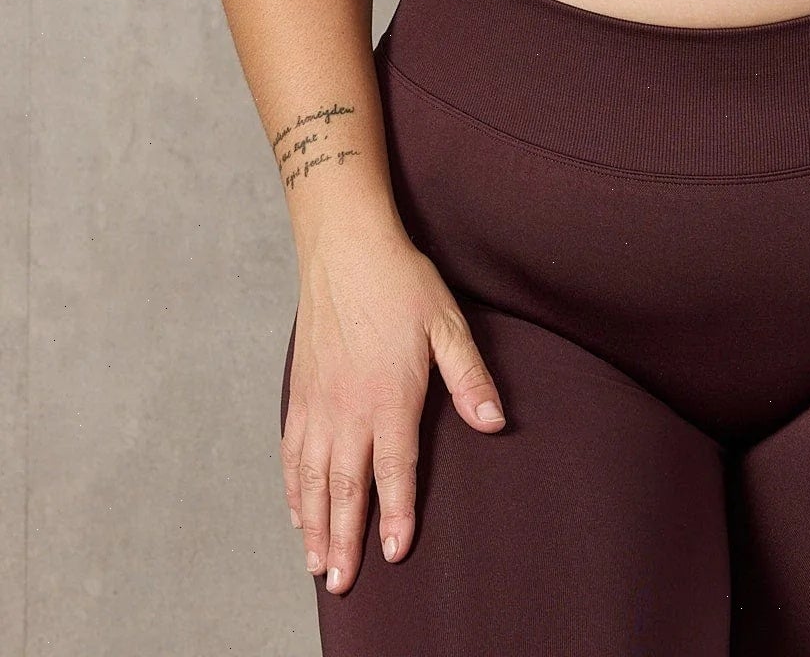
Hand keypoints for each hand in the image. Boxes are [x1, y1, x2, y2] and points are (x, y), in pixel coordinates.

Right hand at [280, 226, 506, 593]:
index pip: (394, 471)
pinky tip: (296, 510)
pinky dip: (292, 487)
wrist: (344, 247)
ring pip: (312, 478)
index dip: (396, 515)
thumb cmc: (401, 282)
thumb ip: (469, 378)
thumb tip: (495, 424)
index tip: (395, 554)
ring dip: (313, 523)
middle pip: (345, 487)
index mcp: (389, 397)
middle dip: (344, 539)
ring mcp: (318, 402)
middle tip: (341, 583)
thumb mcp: (447, 323)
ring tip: (315, 564)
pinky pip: (291, 451)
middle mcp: (348, 408)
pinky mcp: (300, 391)